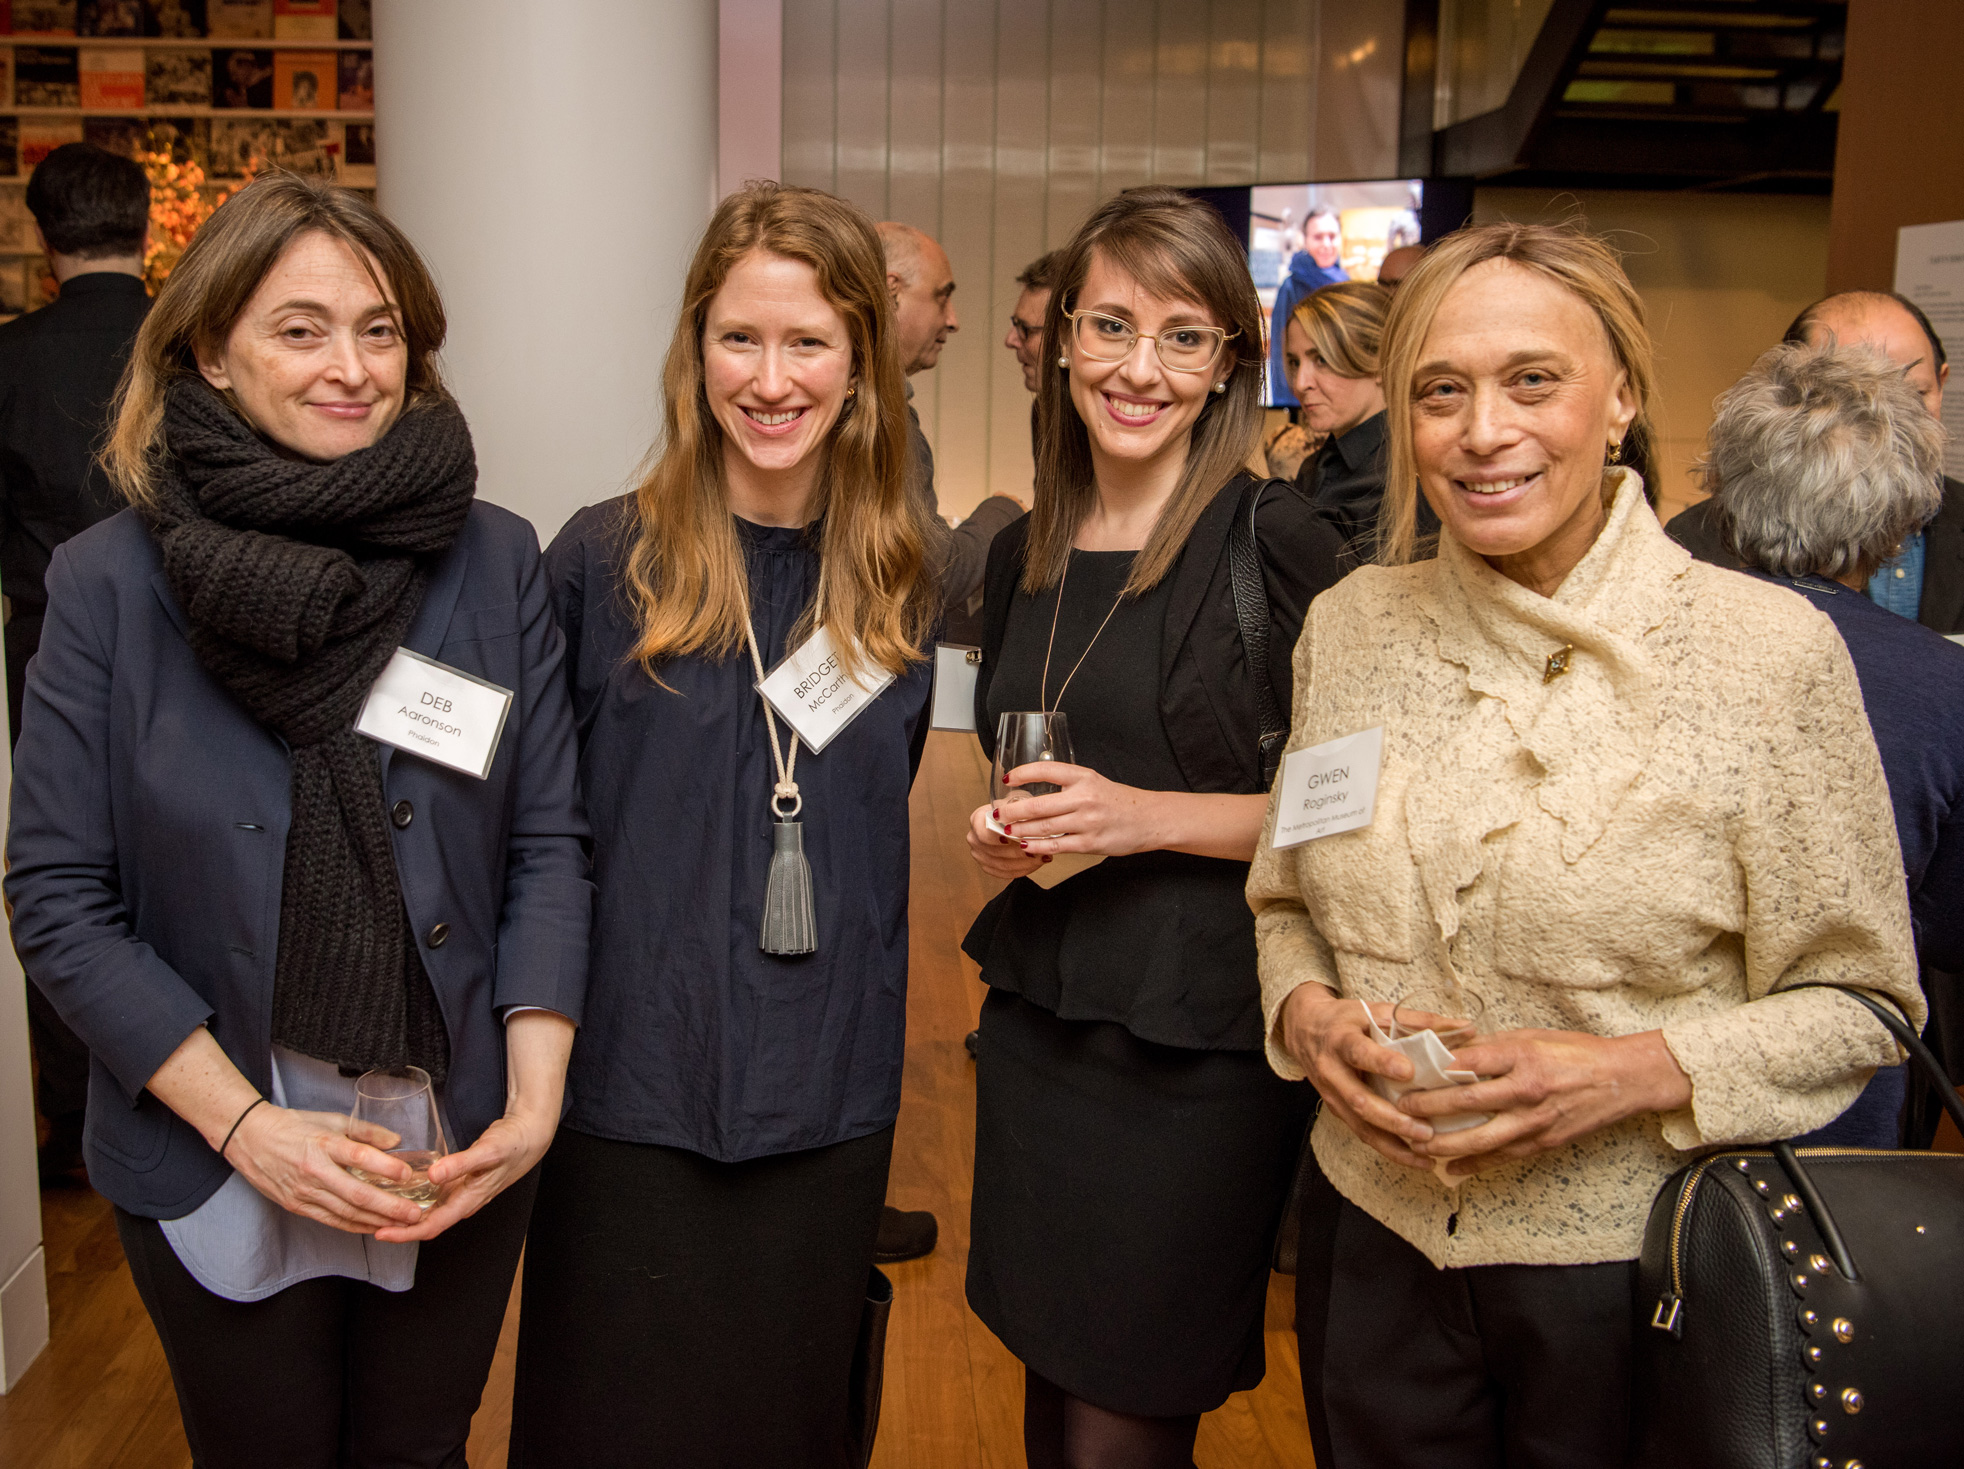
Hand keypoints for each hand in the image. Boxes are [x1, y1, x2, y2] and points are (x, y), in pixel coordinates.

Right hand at [225, 1103, 427, 1233]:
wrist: (250, 1139)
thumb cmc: (294, 1126)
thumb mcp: (332, 1120)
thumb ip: (366, 1131)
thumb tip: (396, 1142)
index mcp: (324, 1145)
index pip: (359, 1156)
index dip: (385, 1167)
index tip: (408, 1175)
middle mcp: (314, 1171)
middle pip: (356, 1194)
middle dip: (389, 1207)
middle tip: (414, 1214)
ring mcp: (304, 1192)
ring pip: (346, 1213)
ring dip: (376, 1222)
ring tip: (402, 1226)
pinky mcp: (297, 1206)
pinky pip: (331, 1220)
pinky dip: (355, 1226)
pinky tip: (374, 1228)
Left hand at [373, 1104, 558, 1242]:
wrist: (530, 1136)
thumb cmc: (512, 1145)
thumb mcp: (487, 1152)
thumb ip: (461, 1164)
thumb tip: (433, 1176)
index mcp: (468, 1200)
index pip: (431, 1226)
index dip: (405, 1233)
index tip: (380, 1232)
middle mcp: (463, 1202)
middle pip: (426, 1225)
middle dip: (399, 1229)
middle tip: (369, 1224)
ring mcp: (462, 1194)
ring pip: (429, 1213)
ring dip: (406, 1217)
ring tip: (379, 1212)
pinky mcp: (461, 1183)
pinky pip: (434, 1199)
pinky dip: (416, 1200)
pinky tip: (403, 1191)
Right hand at [967, 801, 1046, 879]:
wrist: (1009, 819)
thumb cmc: (1012, 809)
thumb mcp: (1014, 800)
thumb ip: (1017, 805)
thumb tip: (1025, 810)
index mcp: (977, 820)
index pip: (984, 833)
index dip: (1000, 838)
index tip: (1018, 839)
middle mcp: (974, 838)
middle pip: (995, 852)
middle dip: (1020, 853)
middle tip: (1039, 850)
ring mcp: (980, 855)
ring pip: (1003, 865)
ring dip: (1025, 863)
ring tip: (1041, 857)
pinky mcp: (988, 867)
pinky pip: (1006, 874)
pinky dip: (1023, 870)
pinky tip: (1036, 863)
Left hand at [989, 761, 1158, 857]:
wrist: (1147, 818)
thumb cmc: (1116, 801)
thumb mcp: (1092, 782)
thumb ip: (1066, 785)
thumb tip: (1031, 792)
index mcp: (1083, 777)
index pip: (1046, 770)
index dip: (1022, 773)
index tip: (1006, 779)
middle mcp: (1084, 797)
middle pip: (1038, 805)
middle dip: (1012, 811)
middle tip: (997, 813)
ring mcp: (1087, 821)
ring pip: (1044, 827)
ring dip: (1020, 830)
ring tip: (1007, 831)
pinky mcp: (1090, 843)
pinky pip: (1056, 845)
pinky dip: (1037, 846)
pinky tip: (1026, 845)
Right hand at [1275, 983, 1436, 1168]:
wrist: (1304, 1029)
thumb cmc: (1347, 1019)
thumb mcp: (1376, 1011)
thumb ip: (1419, 1020)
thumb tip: (1467, 1028)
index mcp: (1340, 1039)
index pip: (1358, 1052)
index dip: (1381, 1062)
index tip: (1408, 1071)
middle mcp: (1332, 1070)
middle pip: (1358, 1100)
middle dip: (1392, 1119)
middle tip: (1425, 1130)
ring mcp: (1332, 1095)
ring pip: (1360, 1126)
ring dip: (1392, 1143)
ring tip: (1425, 1155)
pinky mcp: (1337, 1111)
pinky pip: (1362, 1133)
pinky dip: (1388, 1148)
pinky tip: (1414, 1158)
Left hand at [1401, 1028, 1691, 1178]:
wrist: (1622, 1079)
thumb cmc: (1575, 1052)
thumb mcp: (1533, 1036)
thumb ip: (1493, 1046)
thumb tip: (1453, 1051)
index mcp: (1523, 1057)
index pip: (1472, 1062)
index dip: (1438, 1068)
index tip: (1409, 1071)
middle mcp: (1527, 1090)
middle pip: (1469, 1101)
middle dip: (1430, 1108)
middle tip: (1402, 1109)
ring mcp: (1535, 1121)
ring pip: (1481, 1138)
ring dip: (1445, 1144)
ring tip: (1416, 1144)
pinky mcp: (1543, 1142)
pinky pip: (1502, 1157)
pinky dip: (1474, 1165)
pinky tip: (1450, 1169)